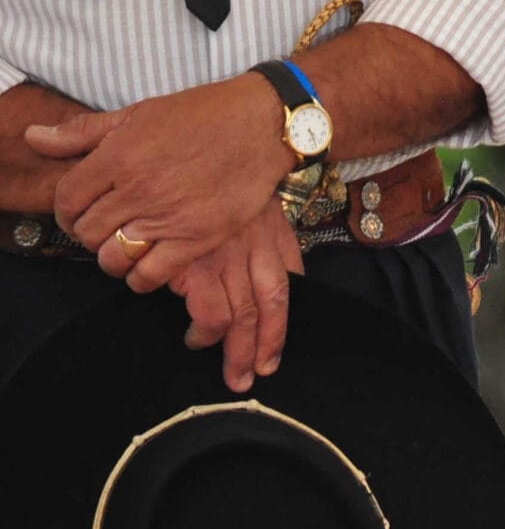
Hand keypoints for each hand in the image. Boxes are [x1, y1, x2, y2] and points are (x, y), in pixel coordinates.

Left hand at [31, 74, 294, 292]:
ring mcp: (168, 215)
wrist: (264, 122)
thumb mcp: (139, 113)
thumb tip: (33, 138)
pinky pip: (150, 274)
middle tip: (110, 227)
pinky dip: (141, 277)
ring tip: (128, 245)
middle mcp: (138, 188)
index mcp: (118, 156)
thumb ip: (83, 132)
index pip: (66, 200)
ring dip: (113, 257)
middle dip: (91, 233)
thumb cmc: (202, 114)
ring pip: (113, 257)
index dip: (68, 211)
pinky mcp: (198, 236)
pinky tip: (148, 264)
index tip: (82, 211)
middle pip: (88, 232)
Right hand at [169, 201, 304, 392]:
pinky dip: (206, 333)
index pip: (290, 279)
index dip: (285, 317)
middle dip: (267, 345)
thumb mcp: (247, 202)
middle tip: (260, 373)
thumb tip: (269, 271)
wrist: (190, 155)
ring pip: (243, 317)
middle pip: (272, 305)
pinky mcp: (196, 266)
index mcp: (272, 231)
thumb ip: (259, 235)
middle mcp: (255, 247)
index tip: (277, 345)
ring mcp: (227, 258)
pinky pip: (210, 315)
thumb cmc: (208, 182)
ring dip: (237, 351)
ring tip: (233, 373)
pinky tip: (196, 339)